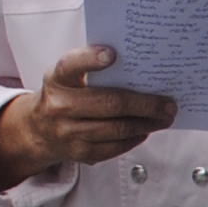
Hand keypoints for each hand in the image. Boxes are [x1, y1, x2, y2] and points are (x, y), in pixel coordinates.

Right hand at [0, 46, 174, 189]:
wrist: (39, 130)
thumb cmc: (64, 96)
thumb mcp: (68, 77)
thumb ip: (93, 68)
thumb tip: (139, 66)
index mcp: (57, 80)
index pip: (71, 65)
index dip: (90, 59)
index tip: (112, 54)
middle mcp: (59, 106)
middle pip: (110, 103)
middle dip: (146, 104)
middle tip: (169, 103)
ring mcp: (69, 132)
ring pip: (118, 129)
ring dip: (147, 123)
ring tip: (164, 117)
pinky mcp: (80, 152)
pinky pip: (116, 146)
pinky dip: (135, 138)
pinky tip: (145, 130)